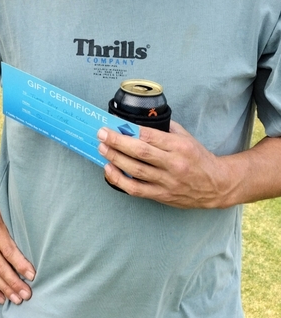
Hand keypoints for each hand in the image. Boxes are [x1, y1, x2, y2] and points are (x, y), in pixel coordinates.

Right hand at [0, 198, 35, 304]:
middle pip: (1, 267)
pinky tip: (0, 299)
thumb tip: (35, 231)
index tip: (32, 275)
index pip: (9, 251)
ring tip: (18, 300)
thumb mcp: (2, 209)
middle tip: (28, 295)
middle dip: (15, 283)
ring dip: (5, 289)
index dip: (20, 264)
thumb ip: (15, 222)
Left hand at [98, 121, 230, 207]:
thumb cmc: (199, 159)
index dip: (130, 130)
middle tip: (102, 134)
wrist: (216, 186)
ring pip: (135, 170)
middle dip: (117, 142)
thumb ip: (166, 129)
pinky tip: (109, 170)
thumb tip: (140, 121)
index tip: (114, 124)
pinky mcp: (162, 196)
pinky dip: (120, 180)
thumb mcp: (187, 138)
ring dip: (115, 159)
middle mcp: (173, 164)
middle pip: (140, 152)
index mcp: (180, 146)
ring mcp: (167, 182)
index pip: (151, 136)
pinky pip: (136, 189)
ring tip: (102, 148)